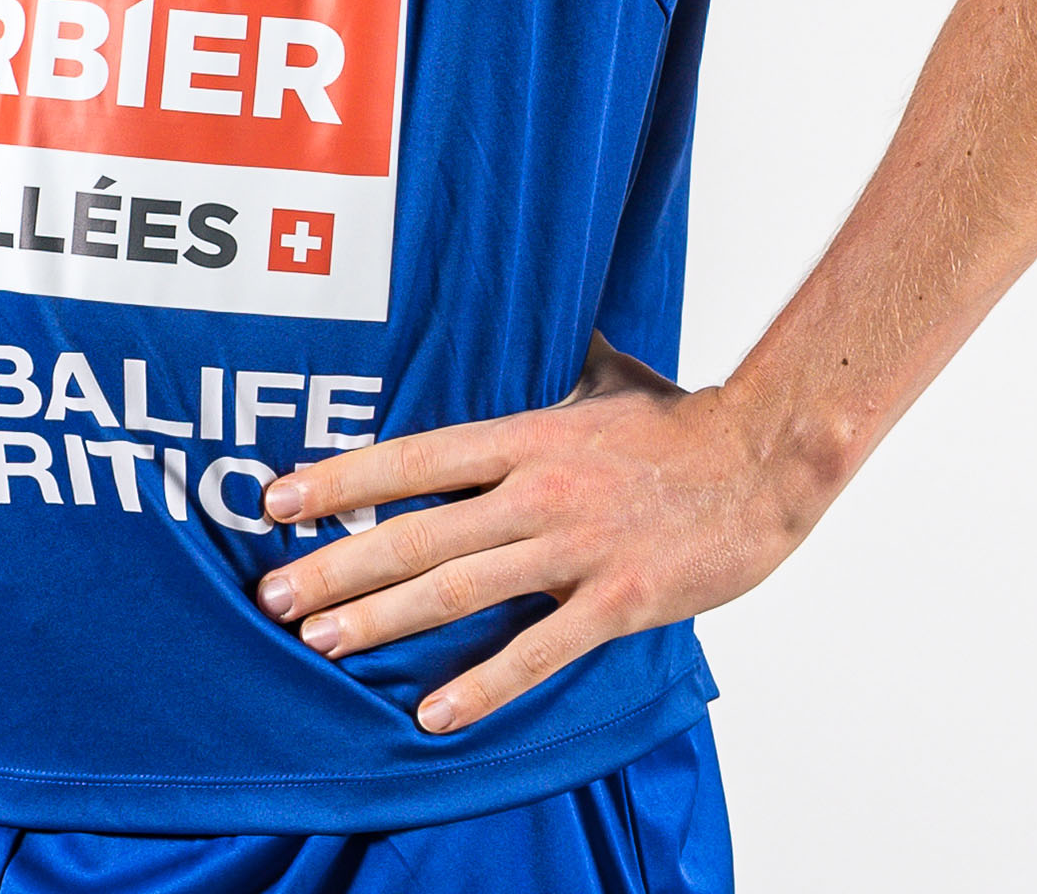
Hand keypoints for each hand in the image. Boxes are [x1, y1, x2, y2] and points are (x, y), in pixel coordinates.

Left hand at [257, 334, 832, 731]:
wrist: (764, 462)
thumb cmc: (682, 422)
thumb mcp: (605, 377)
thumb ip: (556, 365)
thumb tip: (533, 322)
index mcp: (527, 435)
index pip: (412, 458)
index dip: (342, 480)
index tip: (279, 499)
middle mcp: (537, 490)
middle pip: (417, 531)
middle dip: (336, 565)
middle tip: (272, 592)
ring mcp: (574, 549)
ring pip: (458, 590)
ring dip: (381, 618)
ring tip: (320, 642)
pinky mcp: (615, 602)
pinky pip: (536, 653)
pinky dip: (483, 686)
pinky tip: (433, 714)